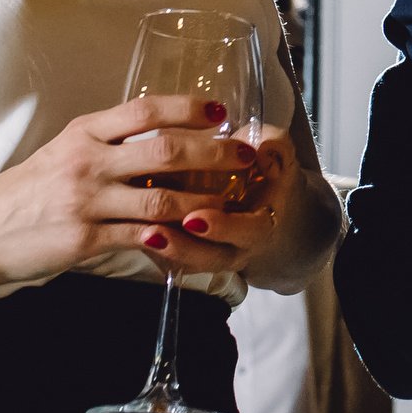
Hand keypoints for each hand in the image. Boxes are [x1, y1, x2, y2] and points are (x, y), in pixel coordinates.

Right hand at [0, 95, 245, 289]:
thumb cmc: (24, 192)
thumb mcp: (62, 152)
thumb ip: (105, 144)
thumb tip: (156, 137)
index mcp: (84, 132)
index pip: (146, 109)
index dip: (189, 108)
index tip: (222, 112)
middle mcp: (87, 160)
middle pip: (166, 150)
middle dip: (215, 153)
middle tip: (245, 156)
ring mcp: (86, 201)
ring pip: (162, 199)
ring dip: (205, 202)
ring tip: (233, 203)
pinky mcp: (84, 239)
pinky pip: (141, 238)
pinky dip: (173, 240)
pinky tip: (195, 240)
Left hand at [150, 122, 329, 285]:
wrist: (267, 204)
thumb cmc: (268, 175)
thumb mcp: (278, 156)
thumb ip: (275, 150)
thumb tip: (261, 153)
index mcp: (264, 223)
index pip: (248, 232)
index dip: (223, 227)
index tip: (195, 217)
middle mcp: (238, 246)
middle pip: (212, 257)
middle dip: (183, 246)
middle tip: (154, 232)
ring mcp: (213, 254)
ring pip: (189, 263)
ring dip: (164, 249)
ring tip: (142, 234)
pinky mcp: (191, 254)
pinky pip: (173, 261)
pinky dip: (155, 250)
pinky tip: (133, 232)